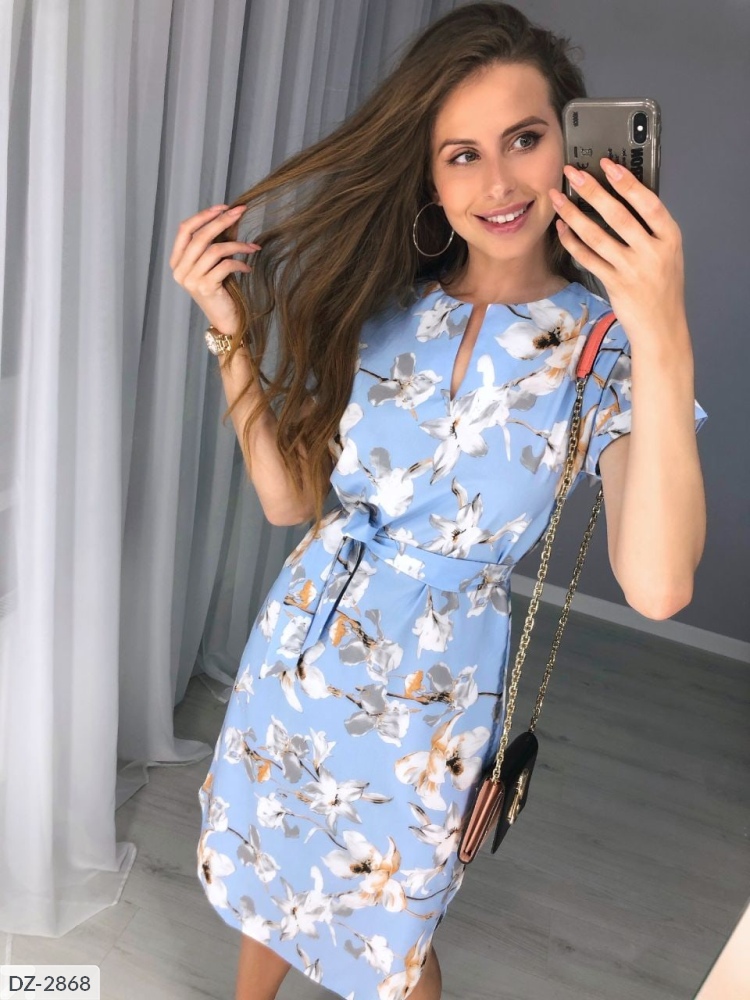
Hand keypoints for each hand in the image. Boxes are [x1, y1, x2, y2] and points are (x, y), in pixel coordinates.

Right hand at [169, 203, 260, 336]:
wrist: (225, 320)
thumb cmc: (221, 290)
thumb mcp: (216, 263)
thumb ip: (219, 241)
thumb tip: (232, 216)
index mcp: (177, 261)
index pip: (185, 229)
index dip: (203, 215)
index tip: (223, 207)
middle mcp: (180, 270)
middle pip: (200, 236)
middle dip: (222, 221)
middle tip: (240, 212)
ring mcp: (191, 280)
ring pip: (214, 250)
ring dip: (237, 245)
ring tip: (252, 247)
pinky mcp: (206, 287)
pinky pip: (225, 265)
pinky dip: (239, 263)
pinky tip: (248, 268)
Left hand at [549, 159, 687, 347]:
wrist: (662, 327)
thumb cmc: (662, 288)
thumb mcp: (668, 253)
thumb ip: (651, 229)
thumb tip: (623, 199)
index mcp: (670, 238)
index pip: (648, 203)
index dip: (627, 182)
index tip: (607, 165)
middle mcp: (652, 252)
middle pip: (618, 215)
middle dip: (592, 190)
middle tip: (572, 173)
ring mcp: (632, 269)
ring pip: (597, 236)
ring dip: (573, 214)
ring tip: (557, 198)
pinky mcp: (614, 283)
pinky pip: (588, 259)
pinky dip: (573, 242)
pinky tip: (562, 228)